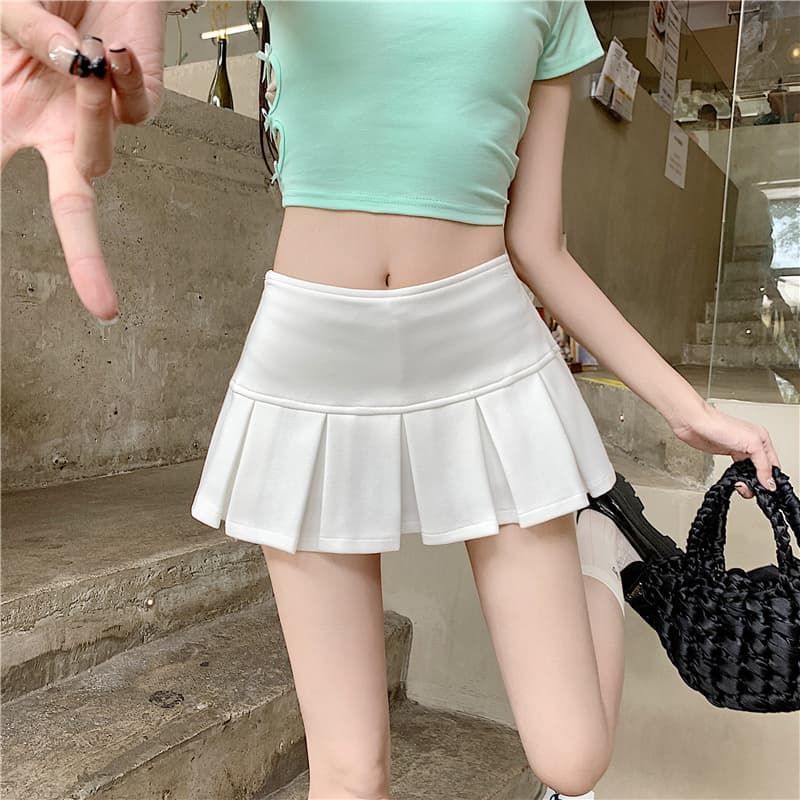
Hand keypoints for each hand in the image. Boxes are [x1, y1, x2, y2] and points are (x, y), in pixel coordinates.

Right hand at [1, 0, 165, 321]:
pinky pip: (136, 110)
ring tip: (80, 51)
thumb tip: (71, 64)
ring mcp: (100, 119)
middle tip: (102, 306)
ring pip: (100, 158)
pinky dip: (120, 79)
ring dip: (86, 111)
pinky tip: (109, 47)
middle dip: (85, 258)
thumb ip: (20, 30)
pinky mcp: (141, 99)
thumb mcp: (3, 8)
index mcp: (9, 118)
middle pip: (71, 210)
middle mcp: (54, 131)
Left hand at [669, 400, 781, 498]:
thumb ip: (762, 463)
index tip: (767, 490)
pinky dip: (736, 478)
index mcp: (762, 438)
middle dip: (757, 482)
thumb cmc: (719, 425)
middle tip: (749, 488)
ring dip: (746, 482)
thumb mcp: (751, 443)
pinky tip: (734, 481)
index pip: (773, 463)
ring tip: (740, 486)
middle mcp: (752, 444)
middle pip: (762, 470)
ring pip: (749, 472)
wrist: (695, 425)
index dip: (772, 478)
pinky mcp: (727, 454)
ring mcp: (739, 450)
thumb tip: (769, 482)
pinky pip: (736, 471)